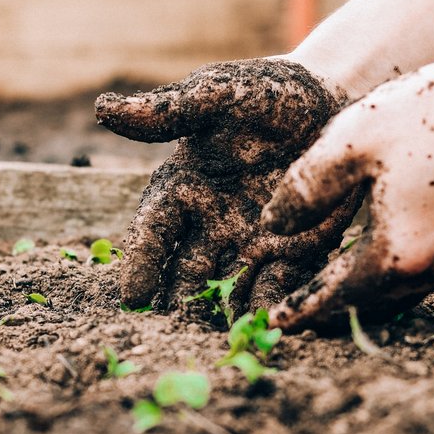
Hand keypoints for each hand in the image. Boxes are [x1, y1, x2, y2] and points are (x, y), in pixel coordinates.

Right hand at [95, 58, 359, 314]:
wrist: (330, 99)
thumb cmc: (265, 93)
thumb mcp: (217, 94)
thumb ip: (169, 110)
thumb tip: (103, 109)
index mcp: (183, 188)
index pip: (154, 230)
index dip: (142, 261)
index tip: (132, 295)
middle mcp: (211, 223)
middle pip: (187, 270)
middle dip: (179, 302)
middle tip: (172, 333)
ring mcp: (251, 242)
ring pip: (229, 286)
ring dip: (222, 313)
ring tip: (218, 340)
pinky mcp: (294, 251)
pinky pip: (278, 284)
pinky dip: (271, 305)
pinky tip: (268, 326)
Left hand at [261, 57, 433, 330]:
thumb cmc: (433, 113)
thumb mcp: (351, 142)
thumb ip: (304, 189)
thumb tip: (272, 226)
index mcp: (395, 255)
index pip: (333, 297)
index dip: (299, 310)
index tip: (272, 324)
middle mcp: (429, 272)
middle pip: (364, 305)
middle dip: (326, 309)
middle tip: (290, 311)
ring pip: (392, 294)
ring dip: (356, 294)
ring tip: (323, 288)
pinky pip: (416, 276)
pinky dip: (385, 276)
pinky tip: (369, 255)